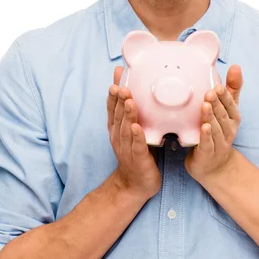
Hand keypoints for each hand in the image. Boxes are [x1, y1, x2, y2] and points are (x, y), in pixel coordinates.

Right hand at [107, 66, 161, 198]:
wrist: (134, 185)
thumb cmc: (137, 155)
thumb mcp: (133, 131)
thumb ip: (135, 114)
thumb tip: (144, 93)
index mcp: (117, 128)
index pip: (113, 105)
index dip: (115, 89)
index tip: (118, 73)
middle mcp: (118, 136)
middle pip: (117, 113)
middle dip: (118, 97)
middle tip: (120, 83)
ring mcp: (126, 147)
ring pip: (125, 127)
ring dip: (126, 113)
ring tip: (128, 99)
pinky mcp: (137, 159)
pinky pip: (136, 146)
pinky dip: (136, 136)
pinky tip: (136, 127)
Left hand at [185, 65, 243, 181]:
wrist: (214, 166)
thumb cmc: (219, 132)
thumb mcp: (227, 110)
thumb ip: (231, 90)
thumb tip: (236, 66)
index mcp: (233, 119)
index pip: (231, 106)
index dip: (225, 96)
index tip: (218, 86)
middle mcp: (228, 131)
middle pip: (223, 116)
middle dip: (217, 103)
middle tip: (209, 92)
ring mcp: (219, 144)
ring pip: (216, 129)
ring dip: (211, 117)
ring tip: (205, 105)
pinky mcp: (208, 154)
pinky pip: (208, 144)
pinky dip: (206, 136)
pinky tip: (204, 127)